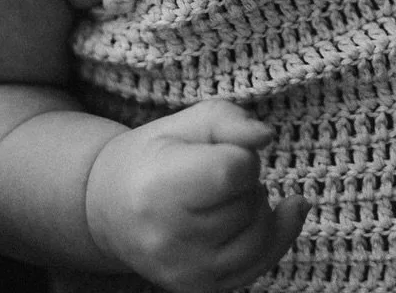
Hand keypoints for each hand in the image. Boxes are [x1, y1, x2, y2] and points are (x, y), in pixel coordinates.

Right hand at [84, 99, 306, 292]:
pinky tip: (286, 211)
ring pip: (260, 236)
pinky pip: (259, 266)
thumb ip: (226, 120)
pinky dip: (276, 236)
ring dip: (257, 208)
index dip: (239, 154)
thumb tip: (264, 136)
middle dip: (245, 181)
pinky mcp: (200, 290)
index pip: (232, 171)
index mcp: (160, 188)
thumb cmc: (150, 158)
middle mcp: (171, 238)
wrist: (109, 209)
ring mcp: (187, 271)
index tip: (219, 150)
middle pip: (248, 203)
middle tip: (214, 172)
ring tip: (229, 194)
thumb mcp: (182, 124)